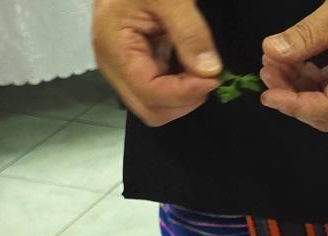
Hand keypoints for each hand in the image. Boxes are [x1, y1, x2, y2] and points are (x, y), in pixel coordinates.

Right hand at [92, 0, 221, 125]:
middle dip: (185, 101)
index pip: (149, 93)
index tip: (212, 78)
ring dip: (184, 97)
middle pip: (151, 110)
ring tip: (201, 70)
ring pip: (156, 106)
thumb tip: (209, 71)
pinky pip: (159, 91)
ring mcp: (124, 69)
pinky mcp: (135, 65)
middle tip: (208, 77)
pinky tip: (192, 68)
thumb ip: (189, 32)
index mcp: (115, 49)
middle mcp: (115, 66)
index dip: (184, 93)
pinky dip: (180, 88)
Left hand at [258, 0, 327, 131]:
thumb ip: (305, 36)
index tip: (269, 94)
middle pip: (327, 114)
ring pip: (326, 105)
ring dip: (298, 89)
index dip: (296, 106)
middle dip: (293, 98)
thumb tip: (272, 51)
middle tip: (268, 70)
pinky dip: (308, 81)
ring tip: (276, 62)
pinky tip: (293, 62)